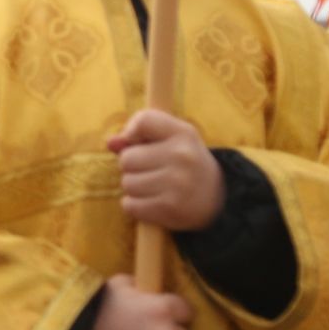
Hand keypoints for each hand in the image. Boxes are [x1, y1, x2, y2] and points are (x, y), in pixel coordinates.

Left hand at [108, 109, 224, 231]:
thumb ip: (139, 133)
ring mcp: (176, 184)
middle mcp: (181, 157)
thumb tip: (111, 143)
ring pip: (127, 183)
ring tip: (153, 187)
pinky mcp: (169, 209)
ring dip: (133, 187)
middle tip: (150, 170)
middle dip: (132, 166)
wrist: (217, 200)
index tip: (142, 144)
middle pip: (126, 158)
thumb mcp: (172, 138)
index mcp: (183, 133)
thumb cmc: (185, 162)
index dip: (133, 133)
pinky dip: (135, 206)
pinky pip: (130, 205)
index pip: (144, 120)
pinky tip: (151, 202)